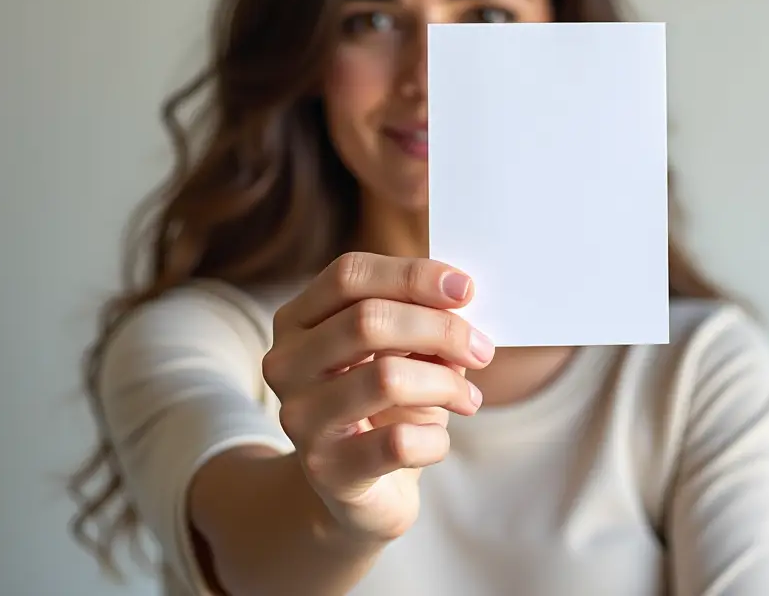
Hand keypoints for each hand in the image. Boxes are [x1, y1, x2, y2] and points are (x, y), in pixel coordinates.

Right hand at [262, 252, 494, 542]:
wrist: (359, 493)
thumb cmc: (383, 408)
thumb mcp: (398, 353)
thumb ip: (419, 320)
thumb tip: (458, 296)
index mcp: (298, 321)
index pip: (349, 275)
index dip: (413, 275)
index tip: (466, 289)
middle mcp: (286, 364)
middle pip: (368, 320)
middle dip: (441, 329)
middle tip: (482, 349)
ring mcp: (300, 418)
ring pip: (387, 378)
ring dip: (446, 384)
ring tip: (468, 398)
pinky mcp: (328, 470)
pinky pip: (399, 442)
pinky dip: (435, 438)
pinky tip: (437, 440)